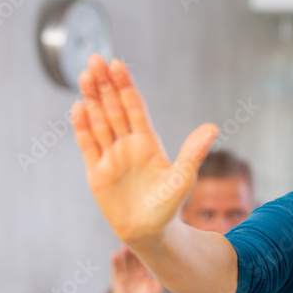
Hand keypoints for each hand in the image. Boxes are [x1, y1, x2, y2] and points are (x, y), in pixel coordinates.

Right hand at [71, 55, 217, 246]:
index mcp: (148, 142)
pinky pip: (88, 145)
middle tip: (95, 59)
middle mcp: (127, 145)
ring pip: (98, 121)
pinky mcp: (97, 171)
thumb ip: (194, 152)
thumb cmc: (169, 206)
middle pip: (113, 108)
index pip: (134, 108)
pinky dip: (83, 127)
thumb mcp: (183, 178)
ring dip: (91, 99)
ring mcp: (111, 156)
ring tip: (85, 75)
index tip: (118, 64)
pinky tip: (79, 108)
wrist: (151, 233)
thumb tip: (213, 128)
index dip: (126, 86)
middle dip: (105, 85)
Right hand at [109, 245, 163, 292]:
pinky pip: (115, 268)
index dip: (147, 252)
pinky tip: (114, 254)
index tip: (150, 243)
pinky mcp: (116, 278)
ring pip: (125, 261)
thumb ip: (160, 280)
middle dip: (135, 250)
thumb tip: (168, 270)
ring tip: (124, 246)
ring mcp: (125, 274)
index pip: (146, 259)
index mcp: (145, 273)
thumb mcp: (156, 291)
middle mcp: (135, 271)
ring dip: (124, 253)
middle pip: (134, 257)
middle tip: (137, 241)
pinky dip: (114, 261)